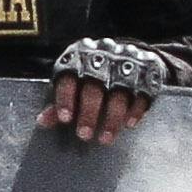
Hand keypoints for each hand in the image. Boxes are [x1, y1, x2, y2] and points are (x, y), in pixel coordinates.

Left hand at [42, 37, 165, 144]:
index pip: (69, 77)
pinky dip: (135, 111)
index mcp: (79, 56)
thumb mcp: (74, 81)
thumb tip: (43, 122)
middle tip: (84, 136)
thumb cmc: (92, 73)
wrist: (129, 53)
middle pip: (95, 87)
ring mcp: (128, 63)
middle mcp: (103, 56)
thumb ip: (61, 101)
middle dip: (89, 113)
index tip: (65, 119)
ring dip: (112, 119)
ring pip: (119, 94)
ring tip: (106, 139)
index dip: (66, 99)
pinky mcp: (148, 72)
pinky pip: (143, 94)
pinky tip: (129, 124)